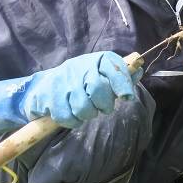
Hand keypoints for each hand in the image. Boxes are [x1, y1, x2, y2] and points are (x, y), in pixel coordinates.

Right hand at [17, 51, 141, 128]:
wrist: (45, 86)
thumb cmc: (82, 80)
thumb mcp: (101, 73)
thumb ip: (120, 74)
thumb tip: (138, 70)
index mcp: (97, 60)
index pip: (114, 68)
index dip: (123, 84)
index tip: (127, 98)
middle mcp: (79, 66)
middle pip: (98, 89)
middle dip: (104, 105)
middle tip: (103, 109)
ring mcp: (62, 80)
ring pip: (82, 106)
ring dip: (88, 114)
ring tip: (87, 111)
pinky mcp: (48, 95)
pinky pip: (66, 116)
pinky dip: (73, 121)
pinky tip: (73, 116)